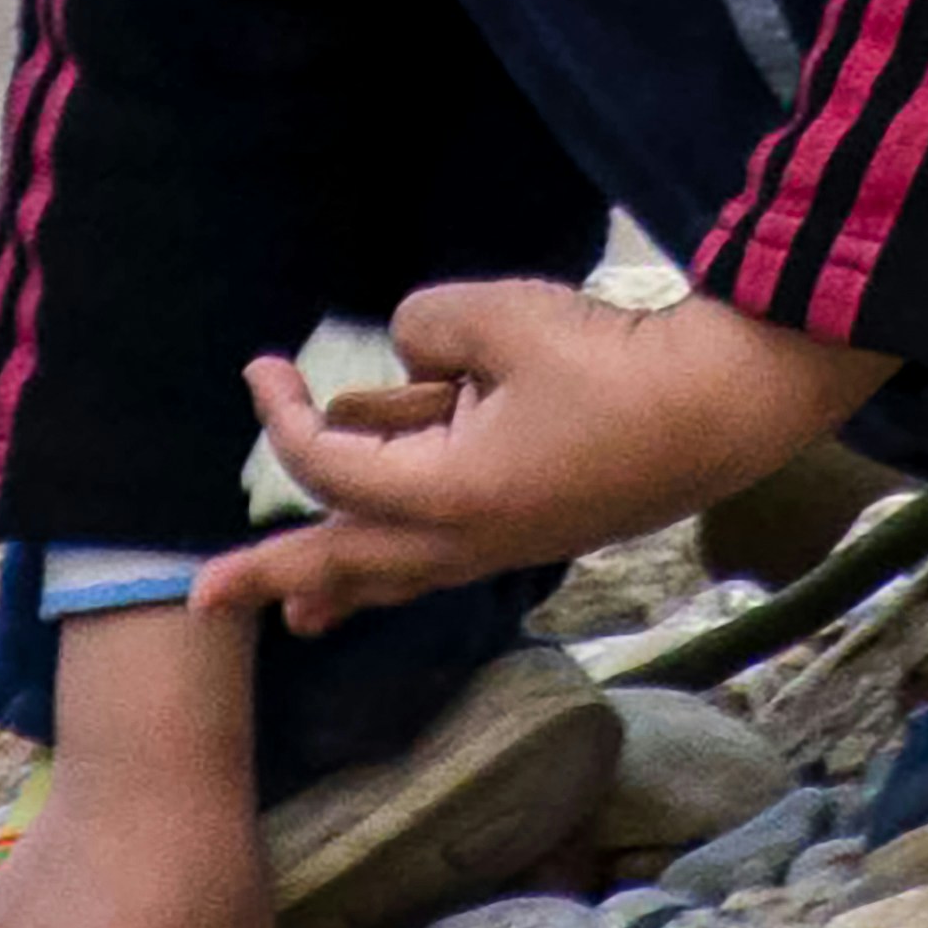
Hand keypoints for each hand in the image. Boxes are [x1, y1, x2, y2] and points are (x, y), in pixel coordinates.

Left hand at [195, 279, 888, 638]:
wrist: (725, 408)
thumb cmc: (615, 365)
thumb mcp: (501, 318)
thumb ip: (427, 327)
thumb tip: (412, 352)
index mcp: (448, 496)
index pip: (331, 465)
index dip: (282, 416)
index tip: (260, 368)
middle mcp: (468, 539)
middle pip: (348, 560)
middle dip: (272, 574)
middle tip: (202, 600)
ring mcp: (505, 541)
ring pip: (399, 569)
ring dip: (340, 579)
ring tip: (297, 610)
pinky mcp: (537, 524)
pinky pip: (444, 550)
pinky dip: (399, 555)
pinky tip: (385, 569)